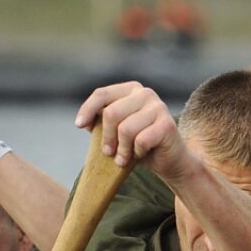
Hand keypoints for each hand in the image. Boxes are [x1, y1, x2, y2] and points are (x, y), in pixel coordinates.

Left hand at [74, 81, 189, 174]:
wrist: (170, 161)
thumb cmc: (140, 146)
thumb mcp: (117, 131)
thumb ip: (103, 123)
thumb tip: (83, 122)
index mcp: (131, 90)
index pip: (102, 94)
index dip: (88, 109)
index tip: (79, 125)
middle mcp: (145, 93)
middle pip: (111, 113)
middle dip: (107, 137)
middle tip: (108, 153)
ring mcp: (158, 107)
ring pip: (125, 129)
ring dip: (122, 150)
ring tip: (122, 160)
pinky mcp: (167, 124)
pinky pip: (141, 140)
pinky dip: (136, 152)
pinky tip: (140, 155)